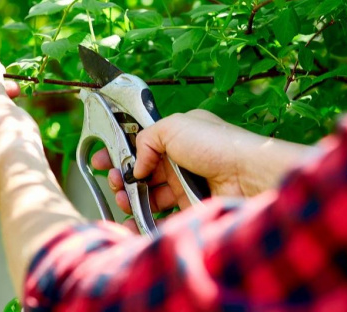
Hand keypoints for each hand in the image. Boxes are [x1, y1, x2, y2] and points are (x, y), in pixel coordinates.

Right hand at [92, 109, 311, 216]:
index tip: (99, 160)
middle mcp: (180, 160)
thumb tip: (135, 165)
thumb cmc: (216, 144)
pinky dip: (142, 219)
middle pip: (141, 171)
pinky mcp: (189, 207)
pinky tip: (130, 220)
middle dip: (121, 176)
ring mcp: (184, 184)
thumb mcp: (174, 126)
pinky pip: (161, 214)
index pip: (141, 143)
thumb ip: (146, 139)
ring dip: (129, 197)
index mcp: (178, 135)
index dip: (119, 151)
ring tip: (122, 199)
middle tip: (112, 180)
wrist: (247, 176)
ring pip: (148, 194)